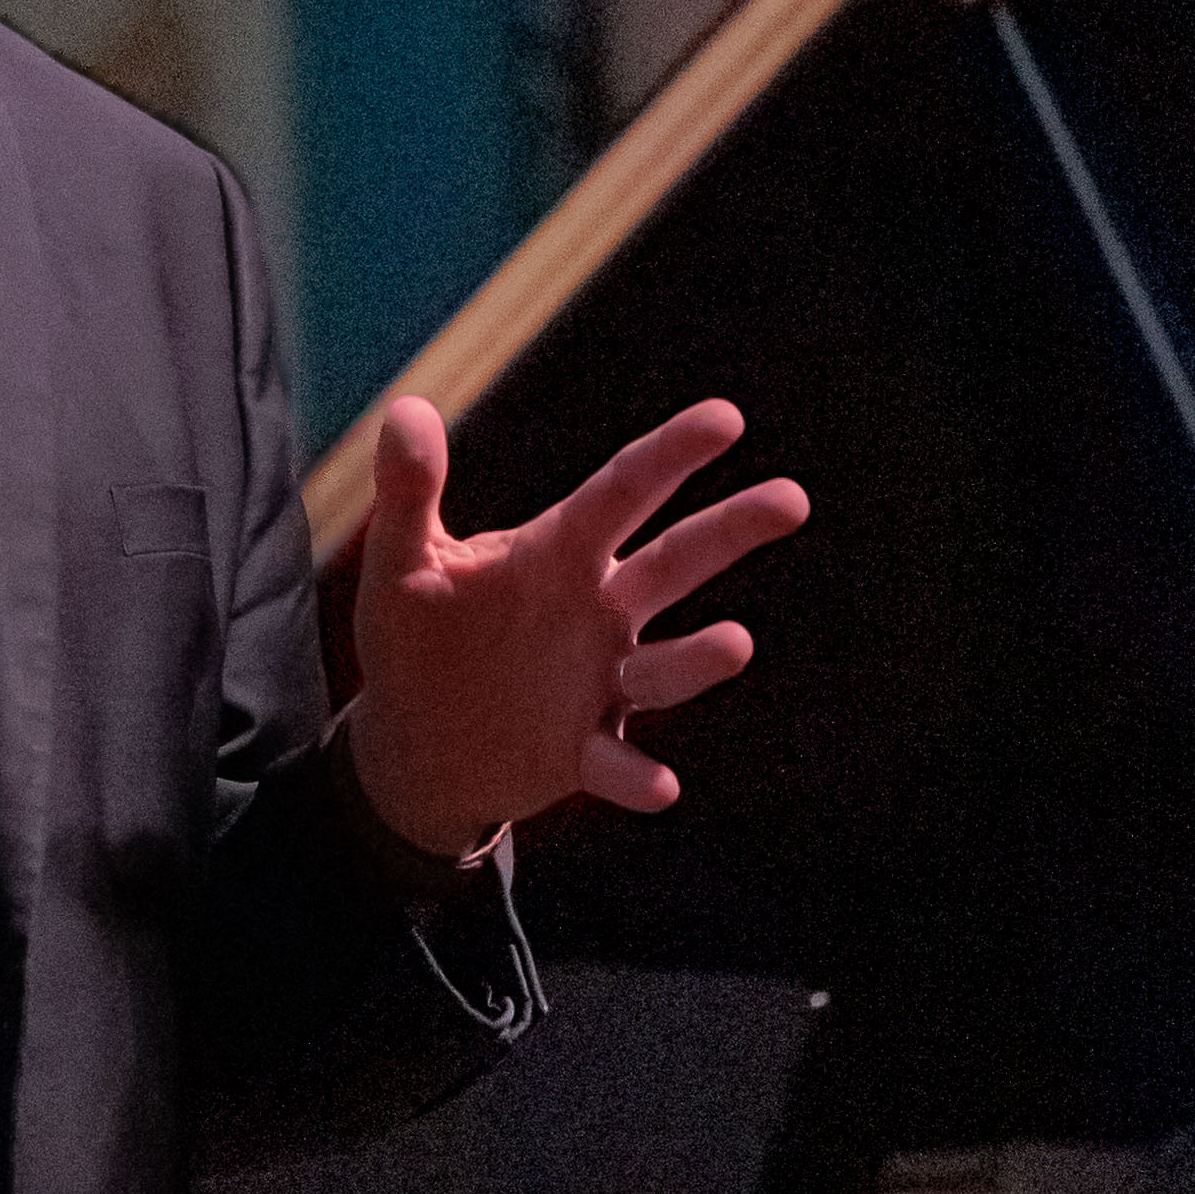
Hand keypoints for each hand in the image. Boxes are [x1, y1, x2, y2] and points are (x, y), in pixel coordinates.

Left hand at [343, 394, 809, 859]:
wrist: (413, 745)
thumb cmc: (418, 641)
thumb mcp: (403, 564)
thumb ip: (409, 490)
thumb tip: (407, 409)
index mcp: (559, 554)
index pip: (624, 492)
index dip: (672, 454)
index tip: (726, 418)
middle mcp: (598, 612)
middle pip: (674, 563)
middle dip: (730, 531)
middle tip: (791, 499)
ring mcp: (601, 683)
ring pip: (665, 666)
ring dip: (699, 658)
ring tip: (736, 643)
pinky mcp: (584, 752)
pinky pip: (618, 763)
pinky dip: (637, 774)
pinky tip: (657, 784)